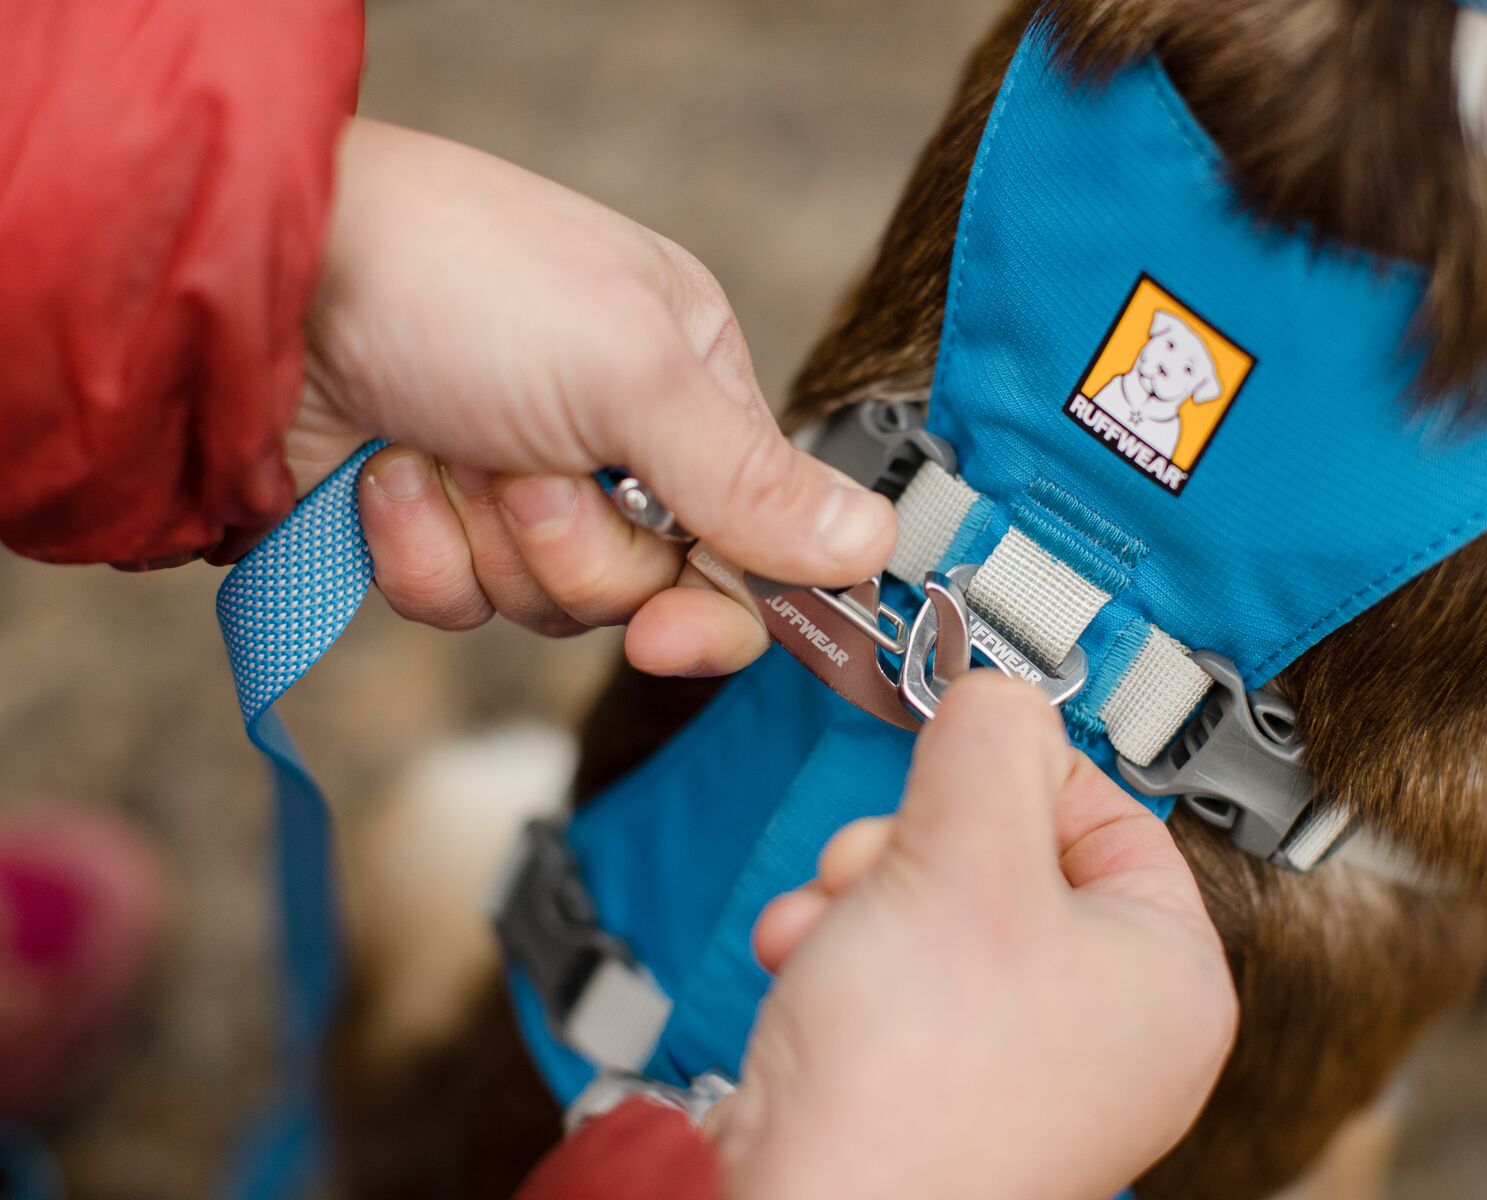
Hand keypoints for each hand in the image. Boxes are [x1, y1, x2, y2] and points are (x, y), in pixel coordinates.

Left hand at [293, 119, 894, 670]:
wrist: (263, 278)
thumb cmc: (457, 279)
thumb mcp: (630, 371)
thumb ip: (751, 480)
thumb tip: (872, 546)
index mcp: (687, 389)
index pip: (750, 542)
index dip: (717, 607)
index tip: (673, 635)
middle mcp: (612, 445)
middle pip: (645, 591)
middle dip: (574, 548)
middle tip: (527, 469)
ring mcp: (516, 490)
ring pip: (545, 608)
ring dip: (487, 541)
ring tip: (444, 446)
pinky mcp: (430, 528)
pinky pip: (453, 604)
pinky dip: (415, 548)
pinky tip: (385, 472)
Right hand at [714, 674, 1237, 1199]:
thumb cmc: (914, 1076)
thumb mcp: (962, 851)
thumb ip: (990, 744)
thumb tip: (1001, 693)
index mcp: (1168, 980)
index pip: (1114, 816)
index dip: (1021, 771)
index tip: (957, 754)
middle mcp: (1112, 1037)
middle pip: (1011, 862)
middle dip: (912, 845)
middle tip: (874, 859)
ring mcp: (1027, 1075)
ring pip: (939, 915)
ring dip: (860, 895)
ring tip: (825, 925)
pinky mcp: (940, 1096)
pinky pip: (898, 982)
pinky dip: (841, 958)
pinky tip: (803, 965)